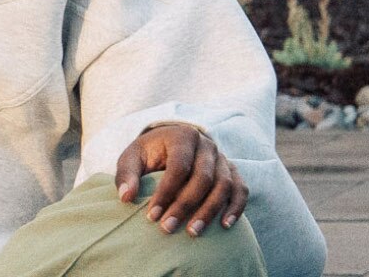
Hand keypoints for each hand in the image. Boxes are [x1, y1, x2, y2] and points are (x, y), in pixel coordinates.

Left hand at [115, 122, 244, 235]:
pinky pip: (241, 190)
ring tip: (193, 232)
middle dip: (186, 205)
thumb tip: (127, 197)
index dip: (166, 192)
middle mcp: (207, 145)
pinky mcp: (232, 172)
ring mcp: (223, 158)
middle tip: (168, 228)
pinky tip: (225, 225)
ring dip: (210, 211)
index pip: (179, 167)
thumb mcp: (131, 158)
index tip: (151, 216)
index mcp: (182, 136)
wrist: (170, 144)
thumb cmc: (149, 153)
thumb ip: (127, 175)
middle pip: (204, 178)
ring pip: (224, 185)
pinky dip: (236, 207)